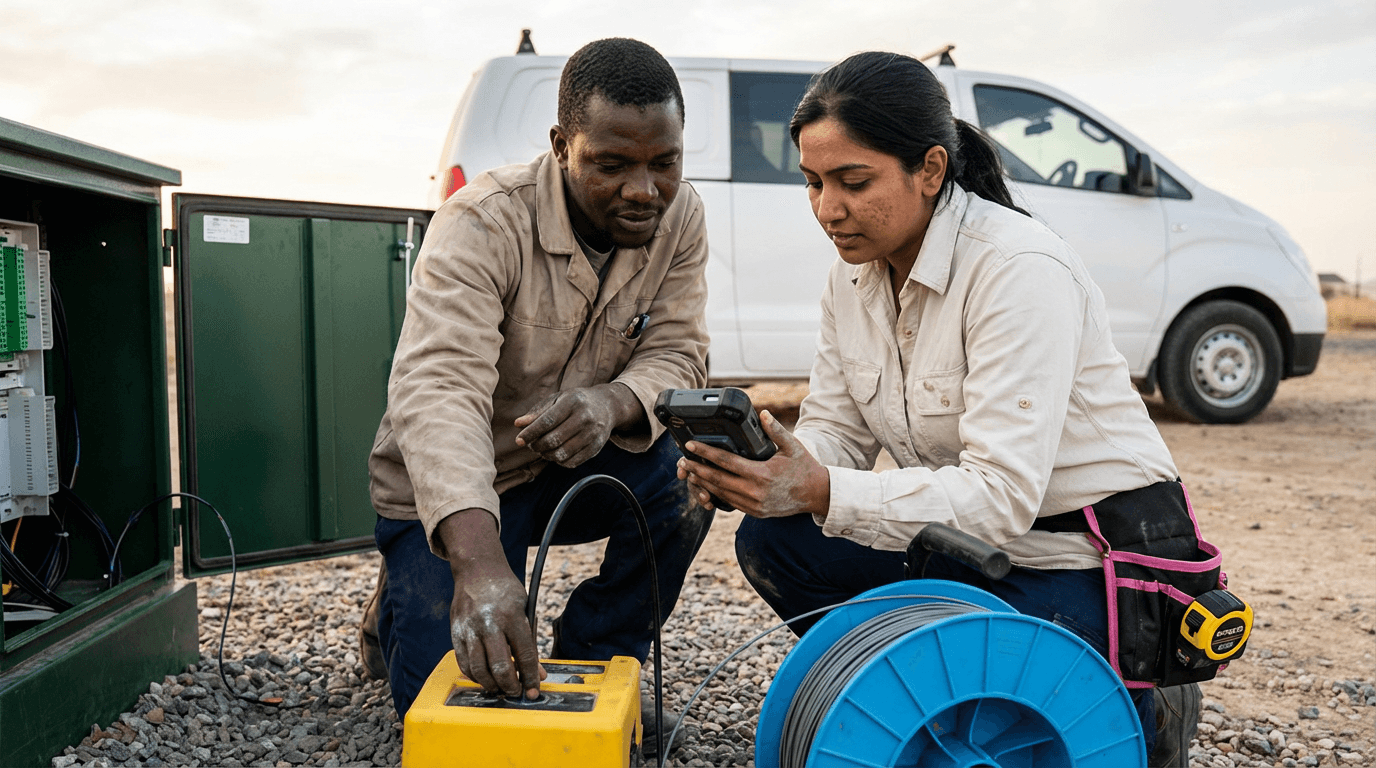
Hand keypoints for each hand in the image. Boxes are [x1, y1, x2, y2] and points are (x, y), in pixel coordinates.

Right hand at [437, 510, 544, 698]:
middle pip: (500, 666)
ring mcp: (470, 628)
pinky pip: (464, 662)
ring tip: (500, 688)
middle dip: (510, 686)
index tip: (534, 690)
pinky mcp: (455, 632)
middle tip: (516, 692)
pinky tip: (484, 678)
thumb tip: (537, 673)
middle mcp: (489, 623)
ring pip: (479, 669)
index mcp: (511, 615)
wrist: (477, 569)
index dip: (530, 677)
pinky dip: (474, 676)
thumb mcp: (525, 609)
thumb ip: (529, 642)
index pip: (525, 654)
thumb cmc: (505, 590)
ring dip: (491, 685)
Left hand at [513, 383, 639, 467]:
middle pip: (554, 439)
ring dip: (547, 455)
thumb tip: (518, 424)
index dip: (531, 432)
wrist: (607, 405)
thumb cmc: (576, 402)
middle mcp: (585, 417)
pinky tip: (556, 453)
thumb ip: (537, 412)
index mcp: (572, 401)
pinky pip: (573, 462)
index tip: (519, 440)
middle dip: (537, 445)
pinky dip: (560, 461)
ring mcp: (593, 433)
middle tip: (531, 445)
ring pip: (562, 453)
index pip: (547, 421)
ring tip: (542, 450)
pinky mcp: (597, 447)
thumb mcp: (557, 399)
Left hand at [676, 410, 829, 517]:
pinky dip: (715, 494)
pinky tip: (706, 486)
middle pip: (717, 479)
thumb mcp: (792, 446)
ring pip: (720, 493)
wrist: (816, 495)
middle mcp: (755, 492)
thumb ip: (776, 430)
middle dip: (697, 469)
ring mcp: (754, 505)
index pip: (726, 461)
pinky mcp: (754, 512)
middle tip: (682, 461)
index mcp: (761, 474)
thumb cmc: (804, 468)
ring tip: (689, 472)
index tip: (691, 446)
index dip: (706, 453)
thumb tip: (762, 414)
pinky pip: (729, 503)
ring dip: (702, 483)